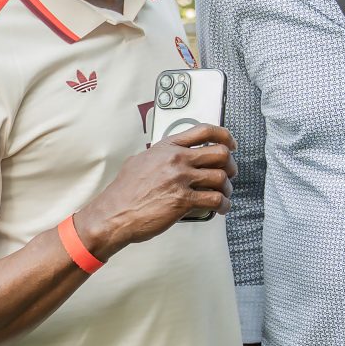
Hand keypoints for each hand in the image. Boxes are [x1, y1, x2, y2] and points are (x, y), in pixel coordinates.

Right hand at [72, 124, 234, 256]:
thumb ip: (158, 156)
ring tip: (223, 194)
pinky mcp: (183, 200)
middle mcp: (176, 160)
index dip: (224, 136)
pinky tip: (220, 208)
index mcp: (167, 147)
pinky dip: (223, 205)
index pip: (204, 131)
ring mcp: (180, 179)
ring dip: (227, 188)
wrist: (113, 214)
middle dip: (230, 164)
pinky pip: (215, 199)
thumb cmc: (124, 193)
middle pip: (220, 153)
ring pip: (221, 177)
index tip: (230, 143)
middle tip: (229, 172)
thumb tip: (167, 157)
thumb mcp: (139, 162)